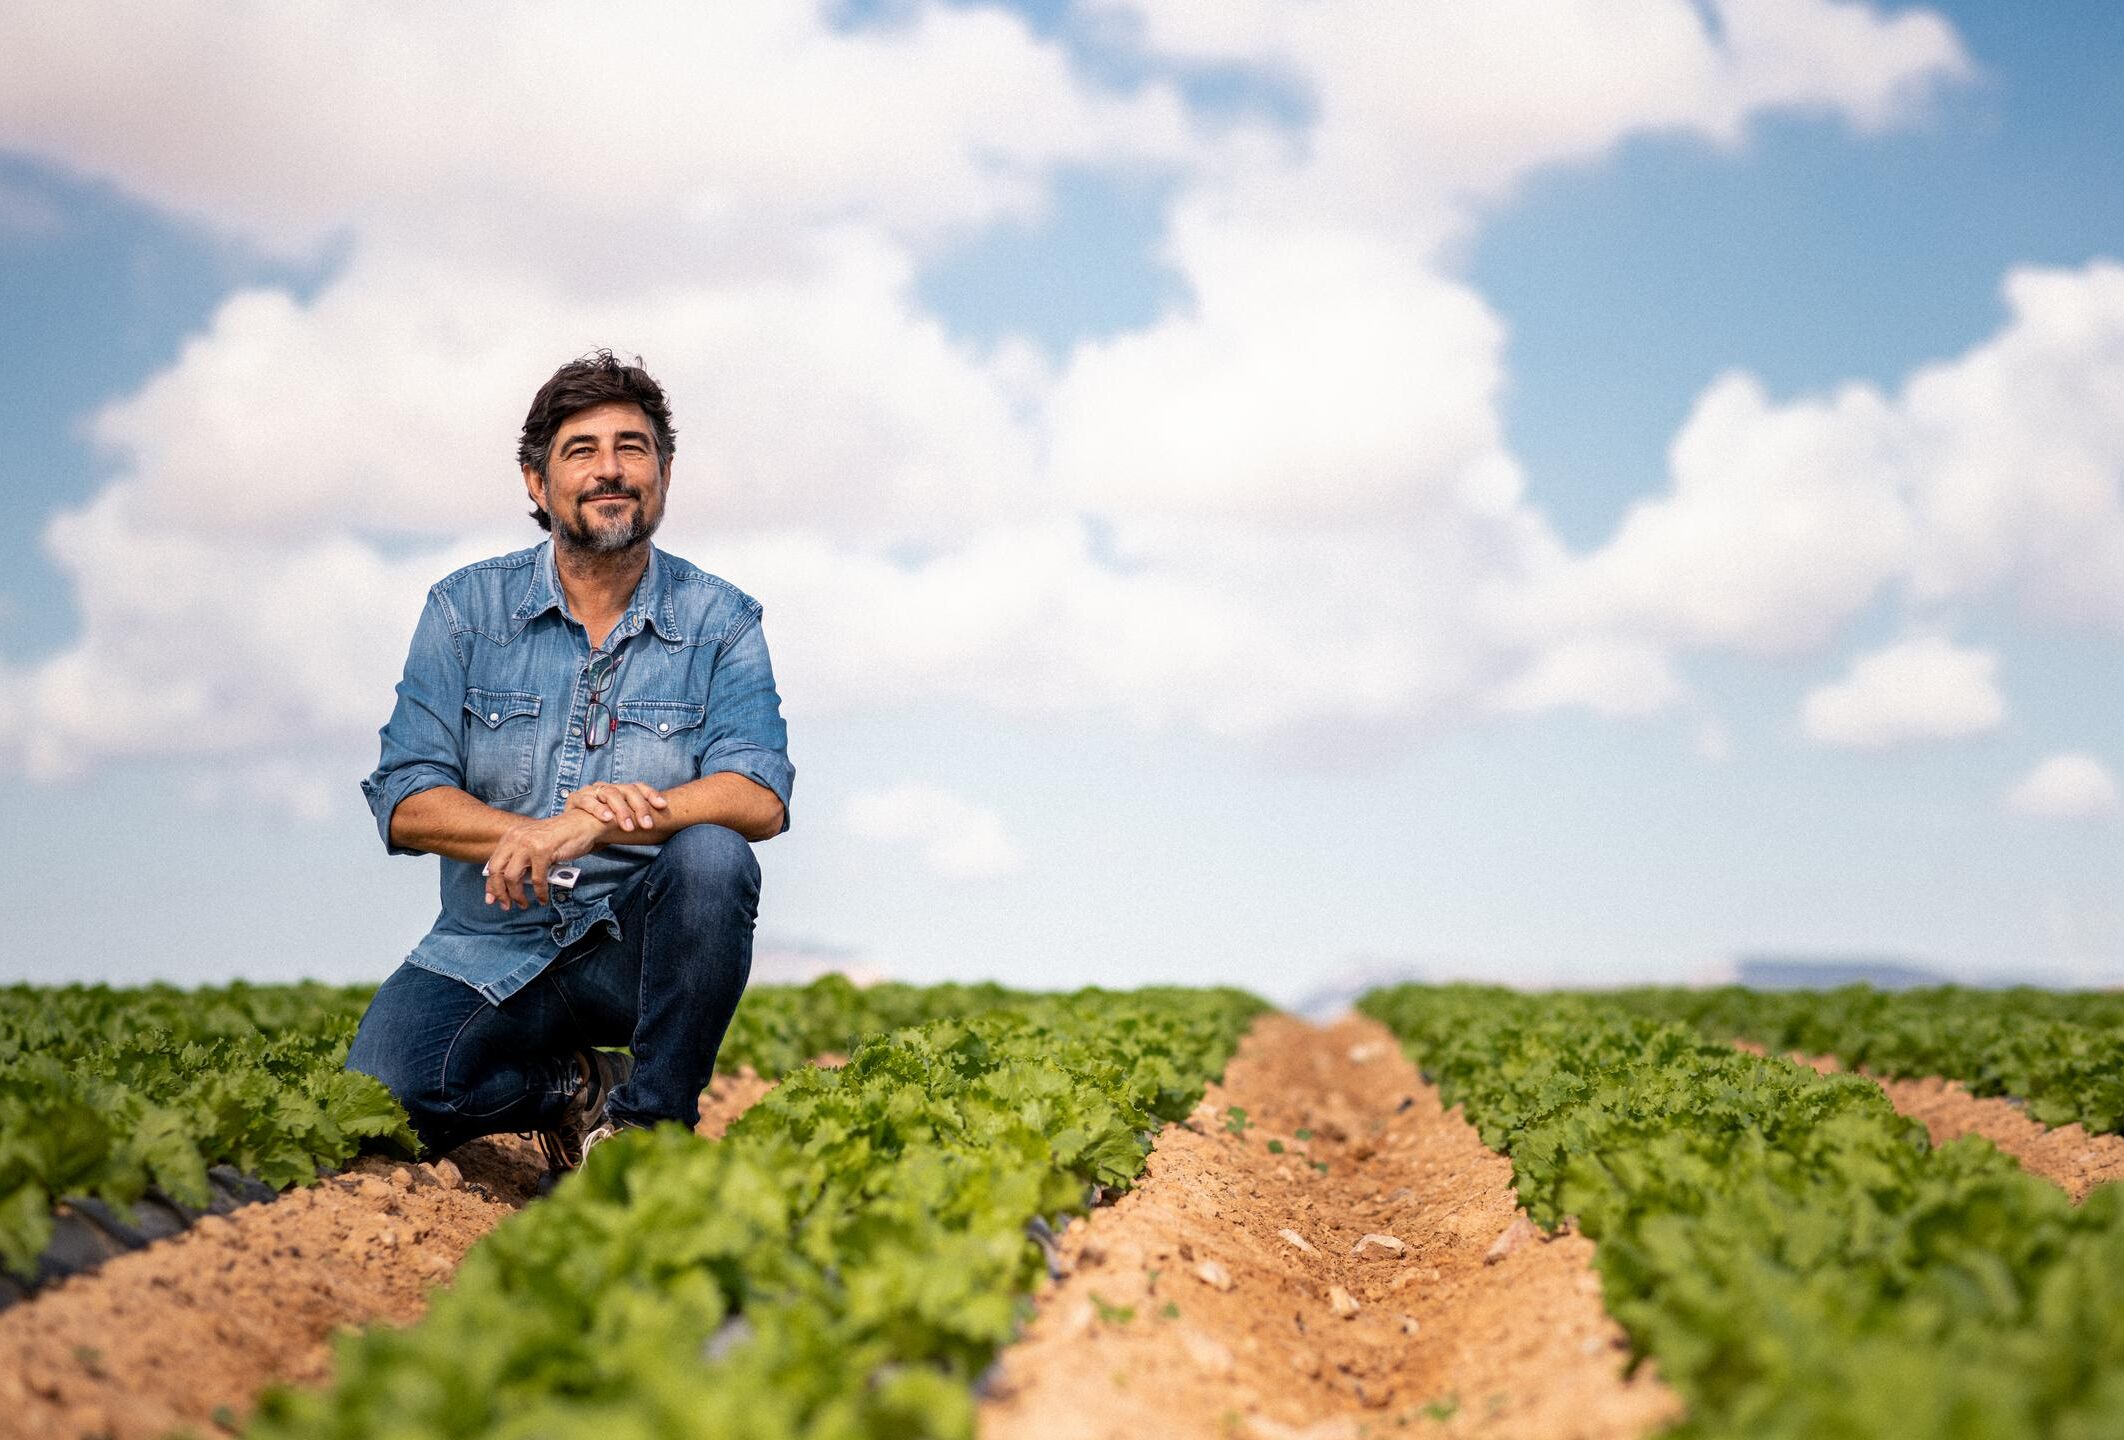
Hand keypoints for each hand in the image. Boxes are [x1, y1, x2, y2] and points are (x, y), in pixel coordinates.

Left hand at [483, 810, 603, 910]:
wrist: (583, 824)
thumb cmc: (561, 838)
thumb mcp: (534, 845)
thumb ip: (521, 860)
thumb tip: (508, 885)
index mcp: (511, 836)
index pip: (493, 863)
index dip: (491, 884)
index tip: (491, 899)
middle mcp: (516, 838)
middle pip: (497, 870)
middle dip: (499, 892)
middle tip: (506, 905)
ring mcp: (528, 844)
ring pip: (512, 877)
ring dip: (517, 895)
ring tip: (524, 904)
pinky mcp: (543, 851)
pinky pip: (536, 879)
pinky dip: (539, 892)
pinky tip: (542, 899)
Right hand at [563, 780, 668, 835]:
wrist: (566, 836)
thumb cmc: (595, 832)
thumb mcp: (618, 827)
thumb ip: (632, 822)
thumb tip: (659, 826)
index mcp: (617, 792)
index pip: (637, 787)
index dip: (651, 794)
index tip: (662, 806)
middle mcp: (605, 788)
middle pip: (627, 789)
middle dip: (639, 806)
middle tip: (647, 825)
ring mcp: (590, 792)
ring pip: (610, 792)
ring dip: (621, 810)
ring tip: (628, 826)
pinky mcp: (575, 799)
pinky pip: (587, 801)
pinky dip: (597, 808)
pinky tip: (606, 818)